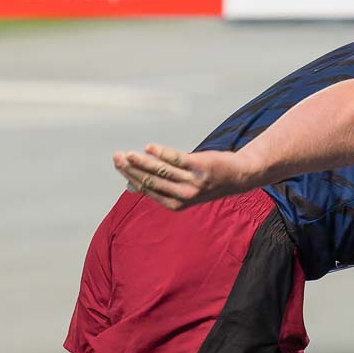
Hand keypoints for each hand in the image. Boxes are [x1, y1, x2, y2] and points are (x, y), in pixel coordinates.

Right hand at [112, 144, 253, 210]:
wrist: (236, 176)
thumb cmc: (205, 182)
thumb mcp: (182, 190)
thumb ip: (160, 188)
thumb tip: (131, 187)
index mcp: (176, 204)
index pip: (147, 189)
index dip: (131, 177)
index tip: (119, 164)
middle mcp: (184, 196)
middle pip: (151, 181)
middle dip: (131, 169)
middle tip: (117, 157)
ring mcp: (192, 182)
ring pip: (160, 171)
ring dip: (142, 162)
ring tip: (127, 154)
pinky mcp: (200, 166)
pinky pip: (176, 159)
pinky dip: (161, 153)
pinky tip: (149, 148)